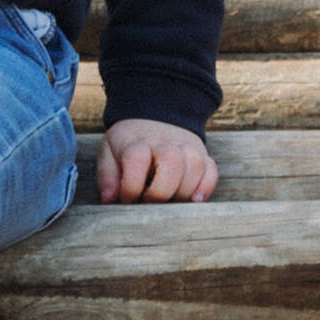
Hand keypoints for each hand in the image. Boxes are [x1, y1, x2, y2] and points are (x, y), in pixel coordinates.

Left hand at [96, 117, 218, 202]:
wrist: (154, 116)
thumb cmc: (129, 143)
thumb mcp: (109, 152)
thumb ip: (108, 176)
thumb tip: (109, 200)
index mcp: (137, 142)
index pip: (136, 161)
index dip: (130, 187)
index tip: (126, 199)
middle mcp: (165, 143)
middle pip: (171, 163)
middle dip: (160, 192)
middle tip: (150, 202)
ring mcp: (187, 148)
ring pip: (194, 167)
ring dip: (182, 191)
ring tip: (170, 202)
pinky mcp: (203, 155)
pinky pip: (211, 171)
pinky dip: (205, 187)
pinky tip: (194, 199)